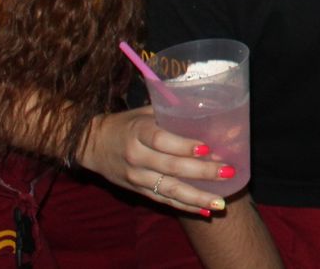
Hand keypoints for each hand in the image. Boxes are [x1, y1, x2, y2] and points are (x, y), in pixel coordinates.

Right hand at [77, 107, 230, 215]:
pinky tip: (205, 210)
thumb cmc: (126, 123)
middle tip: (228, 172)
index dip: (184, 146)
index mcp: (138, 132)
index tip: (208, 148)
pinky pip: (164, 201)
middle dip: (202, 172)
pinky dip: (185, 206)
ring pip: (169, 190)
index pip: (162, 140)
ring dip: (197, 197)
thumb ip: (172, 112)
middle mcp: (136, 156)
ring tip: (221, 202)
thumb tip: (212, 109)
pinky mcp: (138, 191)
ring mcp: (136, 177)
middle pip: (171, 167)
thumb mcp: (145, 112)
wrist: (92, 145)